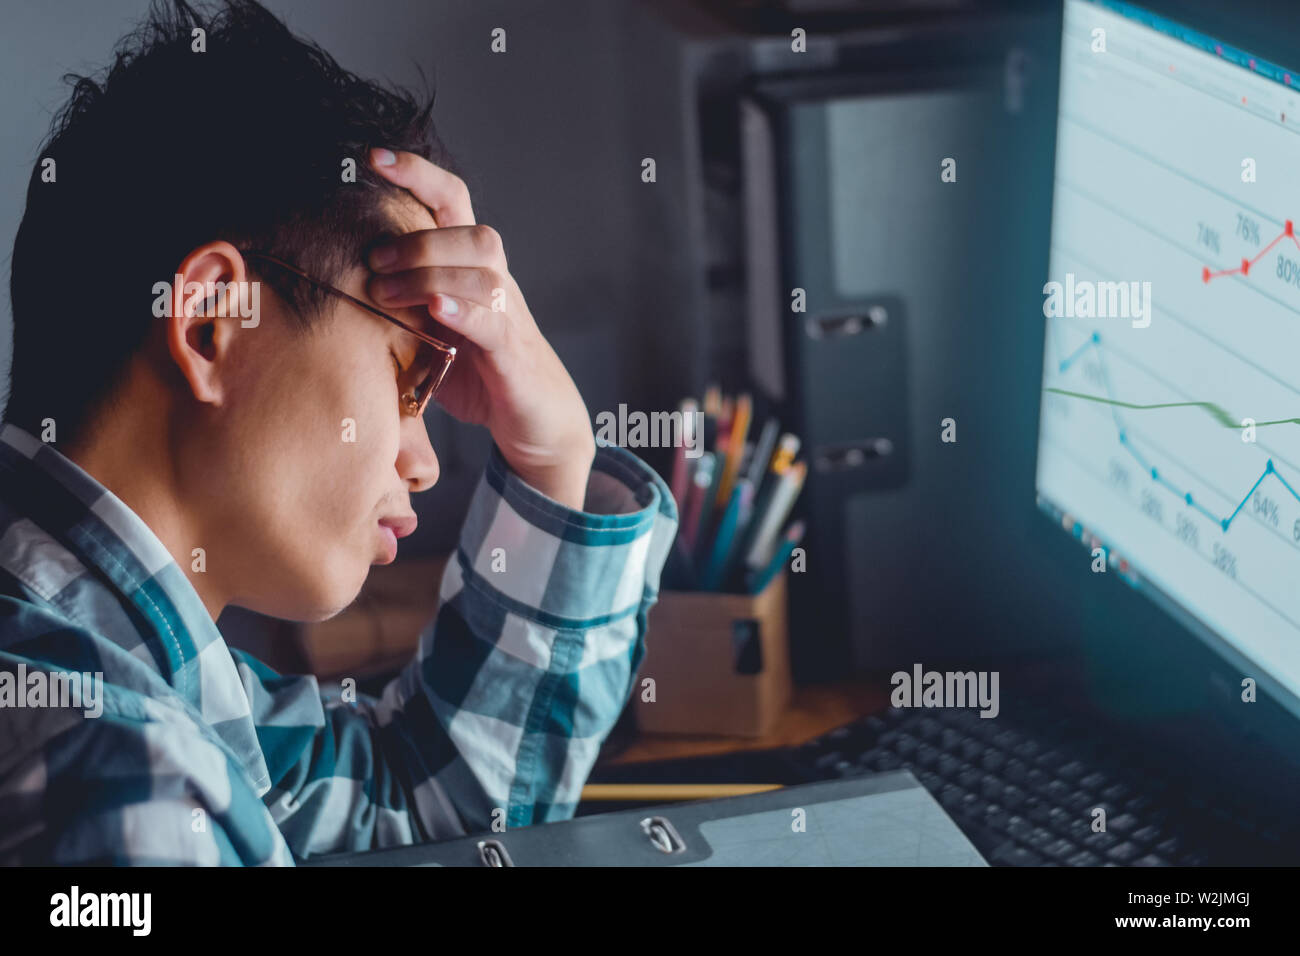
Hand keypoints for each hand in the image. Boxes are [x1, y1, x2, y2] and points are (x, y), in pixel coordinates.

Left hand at [366, 148, 594, 509]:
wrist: (539, 424)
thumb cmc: (478, 376)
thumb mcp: (428, 333)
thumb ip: (396, 307)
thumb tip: (329, 288)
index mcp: (472, 270)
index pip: (453, 203)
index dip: (418, 173)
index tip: (371, 158)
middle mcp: (497, 286)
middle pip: (473, 233)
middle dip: (418, 239)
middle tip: (372, 260)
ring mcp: (511, 318)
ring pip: (484, 273)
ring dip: (430, 275)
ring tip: (386, 293)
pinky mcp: (514, 356)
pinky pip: (495, 323)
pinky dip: (464, 312)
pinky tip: (435, 310)